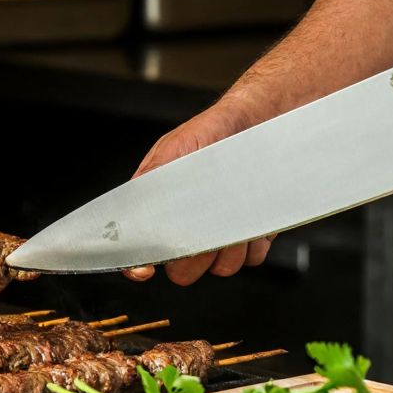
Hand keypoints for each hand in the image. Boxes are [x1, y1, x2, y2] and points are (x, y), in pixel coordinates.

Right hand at [123, 100, 275, 285]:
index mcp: (165, 211)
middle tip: (204, 233)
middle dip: (193, 259)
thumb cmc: (214, 131)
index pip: (143, 252)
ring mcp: (224, 236)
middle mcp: (193, 229)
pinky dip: (254, 243)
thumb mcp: (176, 147)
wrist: (259, 122)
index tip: (146, 268)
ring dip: (228, 249)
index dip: (140, 265)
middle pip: (183, 271)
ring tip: (235, 216)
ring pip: (220, 268)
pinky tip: (254, 217)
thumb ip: (154, 175)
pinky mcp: (253, 237)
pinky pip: (251, 258)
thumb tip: (133, 200)